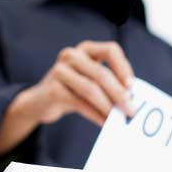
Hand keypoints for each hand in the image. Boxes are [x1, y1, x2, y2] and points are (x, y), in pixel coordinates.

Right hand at [0, 40, 134, 154]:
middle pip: (102, 73)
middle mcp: (71, 55)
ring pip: (91, 89)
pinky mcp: (53, 89)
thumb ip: (107, 83)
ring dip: (108, 107)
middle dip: (119, 94)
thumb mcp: (88, 80)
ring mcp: (60, 71)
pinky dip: (95, 115)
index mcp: (85, 49)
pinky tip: (104, 123)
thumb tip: (132, 100)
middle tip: (131, 110)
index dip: (124, 67)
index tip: (132, 87)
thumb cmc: (72, 90)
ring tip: (118, 119)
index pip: (110, 50)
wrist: (39, 101)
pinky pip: (80, 103)